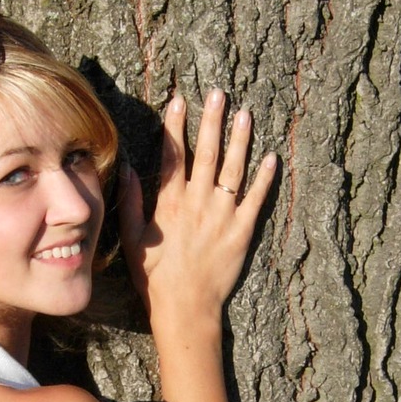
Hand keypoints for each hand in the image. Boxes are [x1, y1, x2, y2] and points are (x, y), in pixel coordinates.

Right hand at [119, 88, 276, 330]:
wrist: (185, 307)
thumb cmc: (154, 277)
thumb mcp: (132, 239)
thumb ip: (130, 203)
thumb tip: (129, 170)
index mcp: (170, 203)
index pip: (173, 155)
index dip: (176, 126)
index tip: (180, 100)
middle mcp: (198, 203)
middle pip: (206, 153)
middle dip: (212, 120)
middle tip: (218, 94)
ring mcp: (223, 215)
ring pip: (234, 169)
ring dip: (240, 139)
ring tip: (245, 113)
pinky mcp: (242, 231)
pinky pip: (256, 199)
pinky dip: (265, 179)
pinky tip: (271, 158)